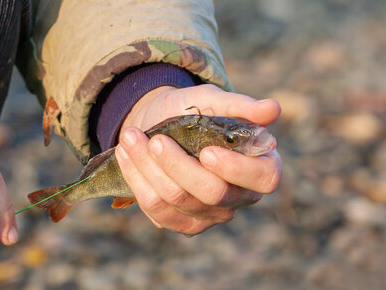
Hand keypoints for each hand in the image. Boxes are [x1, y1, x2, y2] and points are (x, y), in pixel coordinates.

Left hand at [115, 84, 281, 234]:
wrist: (161, 124)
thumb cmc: (195, 112)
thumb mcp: (212, 101)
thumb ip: (239, 106)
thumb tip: (272, 109)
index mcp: (259, 167)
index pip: (264, 179)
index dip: (236, 169)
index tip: (207, 151)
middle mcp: (238, 197)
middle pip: (211, 193)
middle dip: (177, 165)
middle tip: (155, 139)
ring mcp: (209, 215)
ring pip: (177, 200)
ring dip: (147, 167)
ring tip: (130, 137)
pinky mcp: (180, 222)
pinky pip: (155, 209)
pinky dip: (136, 179)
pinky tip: (125, 155)